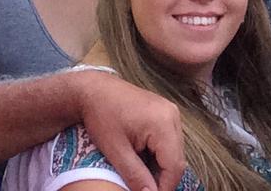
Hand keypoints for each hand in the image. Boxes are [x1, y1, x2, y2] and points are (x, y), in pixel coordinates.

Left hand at [77, 72, 184, 190]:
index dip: (165, 187)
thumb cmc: (101, 116)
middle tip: (144, 189)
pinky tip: (142, 160)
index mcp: (163, 123)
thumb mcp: (116, 151)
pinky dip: (159, 155)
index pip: (174, 165)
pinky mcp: (165, 112)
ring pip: (174, 150)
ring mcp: (170, 111)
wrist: (93, 89)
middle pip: (177, 158)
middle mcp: (172, 115)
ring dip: (161, 167)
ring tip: (142, 177)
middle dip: (163, 178)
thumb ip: (136, 175)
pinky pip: (169, 140)